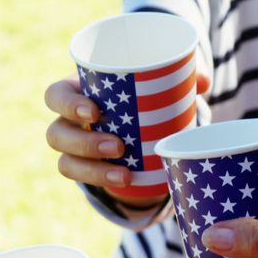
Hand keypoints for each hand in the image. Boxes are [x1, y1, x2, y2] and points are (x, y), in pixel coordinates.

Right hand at [44, 73, 209, 207]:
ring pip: (65, 161)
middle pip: (57, 133)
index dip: (67, 104)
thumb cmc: (138, 92)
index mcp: (77, 91)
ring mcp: (74, 147)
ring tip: (123, 172)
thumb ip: (177, 76)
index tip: (95, 110)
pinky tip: (124, 180)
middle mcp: (69, 121)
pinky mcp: (85, 168)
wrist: (135, 123)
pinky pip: (81, 179)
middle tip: (119, 146)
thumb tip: (202, 81)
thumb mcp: (154, 82)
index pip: (55, 95)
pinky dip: (100, 180)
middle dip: (84, 142)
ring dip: (92, 168)